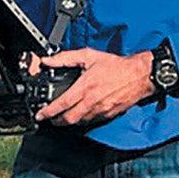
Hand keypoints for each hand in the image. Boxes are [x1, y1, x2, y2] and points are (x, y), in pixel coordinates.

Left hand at [32, 48, 154, 126]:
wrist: (138, 75)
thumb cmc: (114, 65)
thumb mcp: (88, 55)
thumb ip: (66, 58)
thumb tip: (48, 60)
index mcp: (85, 87)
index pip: (62, 104)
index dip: (49, 112)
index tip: (40, 115)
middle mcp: (92, 101)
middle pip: (70, 119)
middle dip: (56, 121)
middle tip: (50, 119)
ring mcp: (101, 111)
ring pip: (80, 122)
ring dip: (70, 121)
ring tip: (63, 116)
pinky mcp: (108, 115)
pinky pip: (92, 121)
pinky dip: (83, 120)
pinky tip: (80, 114)